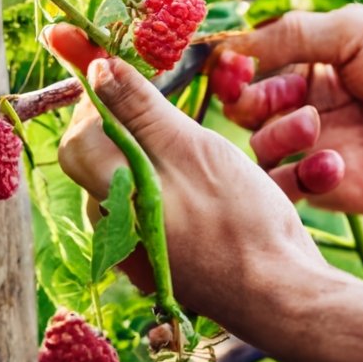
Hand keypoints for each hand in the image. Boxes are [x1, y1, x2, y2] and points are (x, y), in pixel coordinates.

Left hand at [46, 28, 328, 332]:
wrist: (282, 298)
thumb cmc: (241, 222)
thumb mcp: (193, 150)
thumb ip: (139, 107)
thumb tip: (94, 64)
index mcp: (110, 194)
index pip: (80, 132)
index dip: (100, 95)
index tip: (122, 63)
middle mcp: (113, 224)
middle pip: (104, 154)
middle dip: (132, 119)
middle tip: (171, 100)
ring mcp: (136, 246)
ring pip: (134, 178)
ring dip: (158, 150)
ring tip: (200, 146)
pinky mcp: (160, 258)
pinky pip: (155, 204)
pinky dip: (175, 181)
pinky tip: (210, 184)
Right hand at [223, 5, 362, 213]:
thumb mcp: (352, 30)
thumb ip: (289, 36)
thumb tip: (229, 43)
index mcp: (320, 67)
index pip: (256, 72)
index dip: (237, 71)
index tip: (229, 67)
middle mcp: (317, 108)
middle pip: (251, 113)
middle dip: (252, 103)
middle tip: (277, 97)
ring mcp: (326, 149)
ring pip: (264, 151)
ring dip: (277, 135)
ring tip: (312, 124)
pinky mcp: (340, 190)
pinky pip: (296, 188)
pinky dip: (302, 174)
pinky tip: (334, 161)